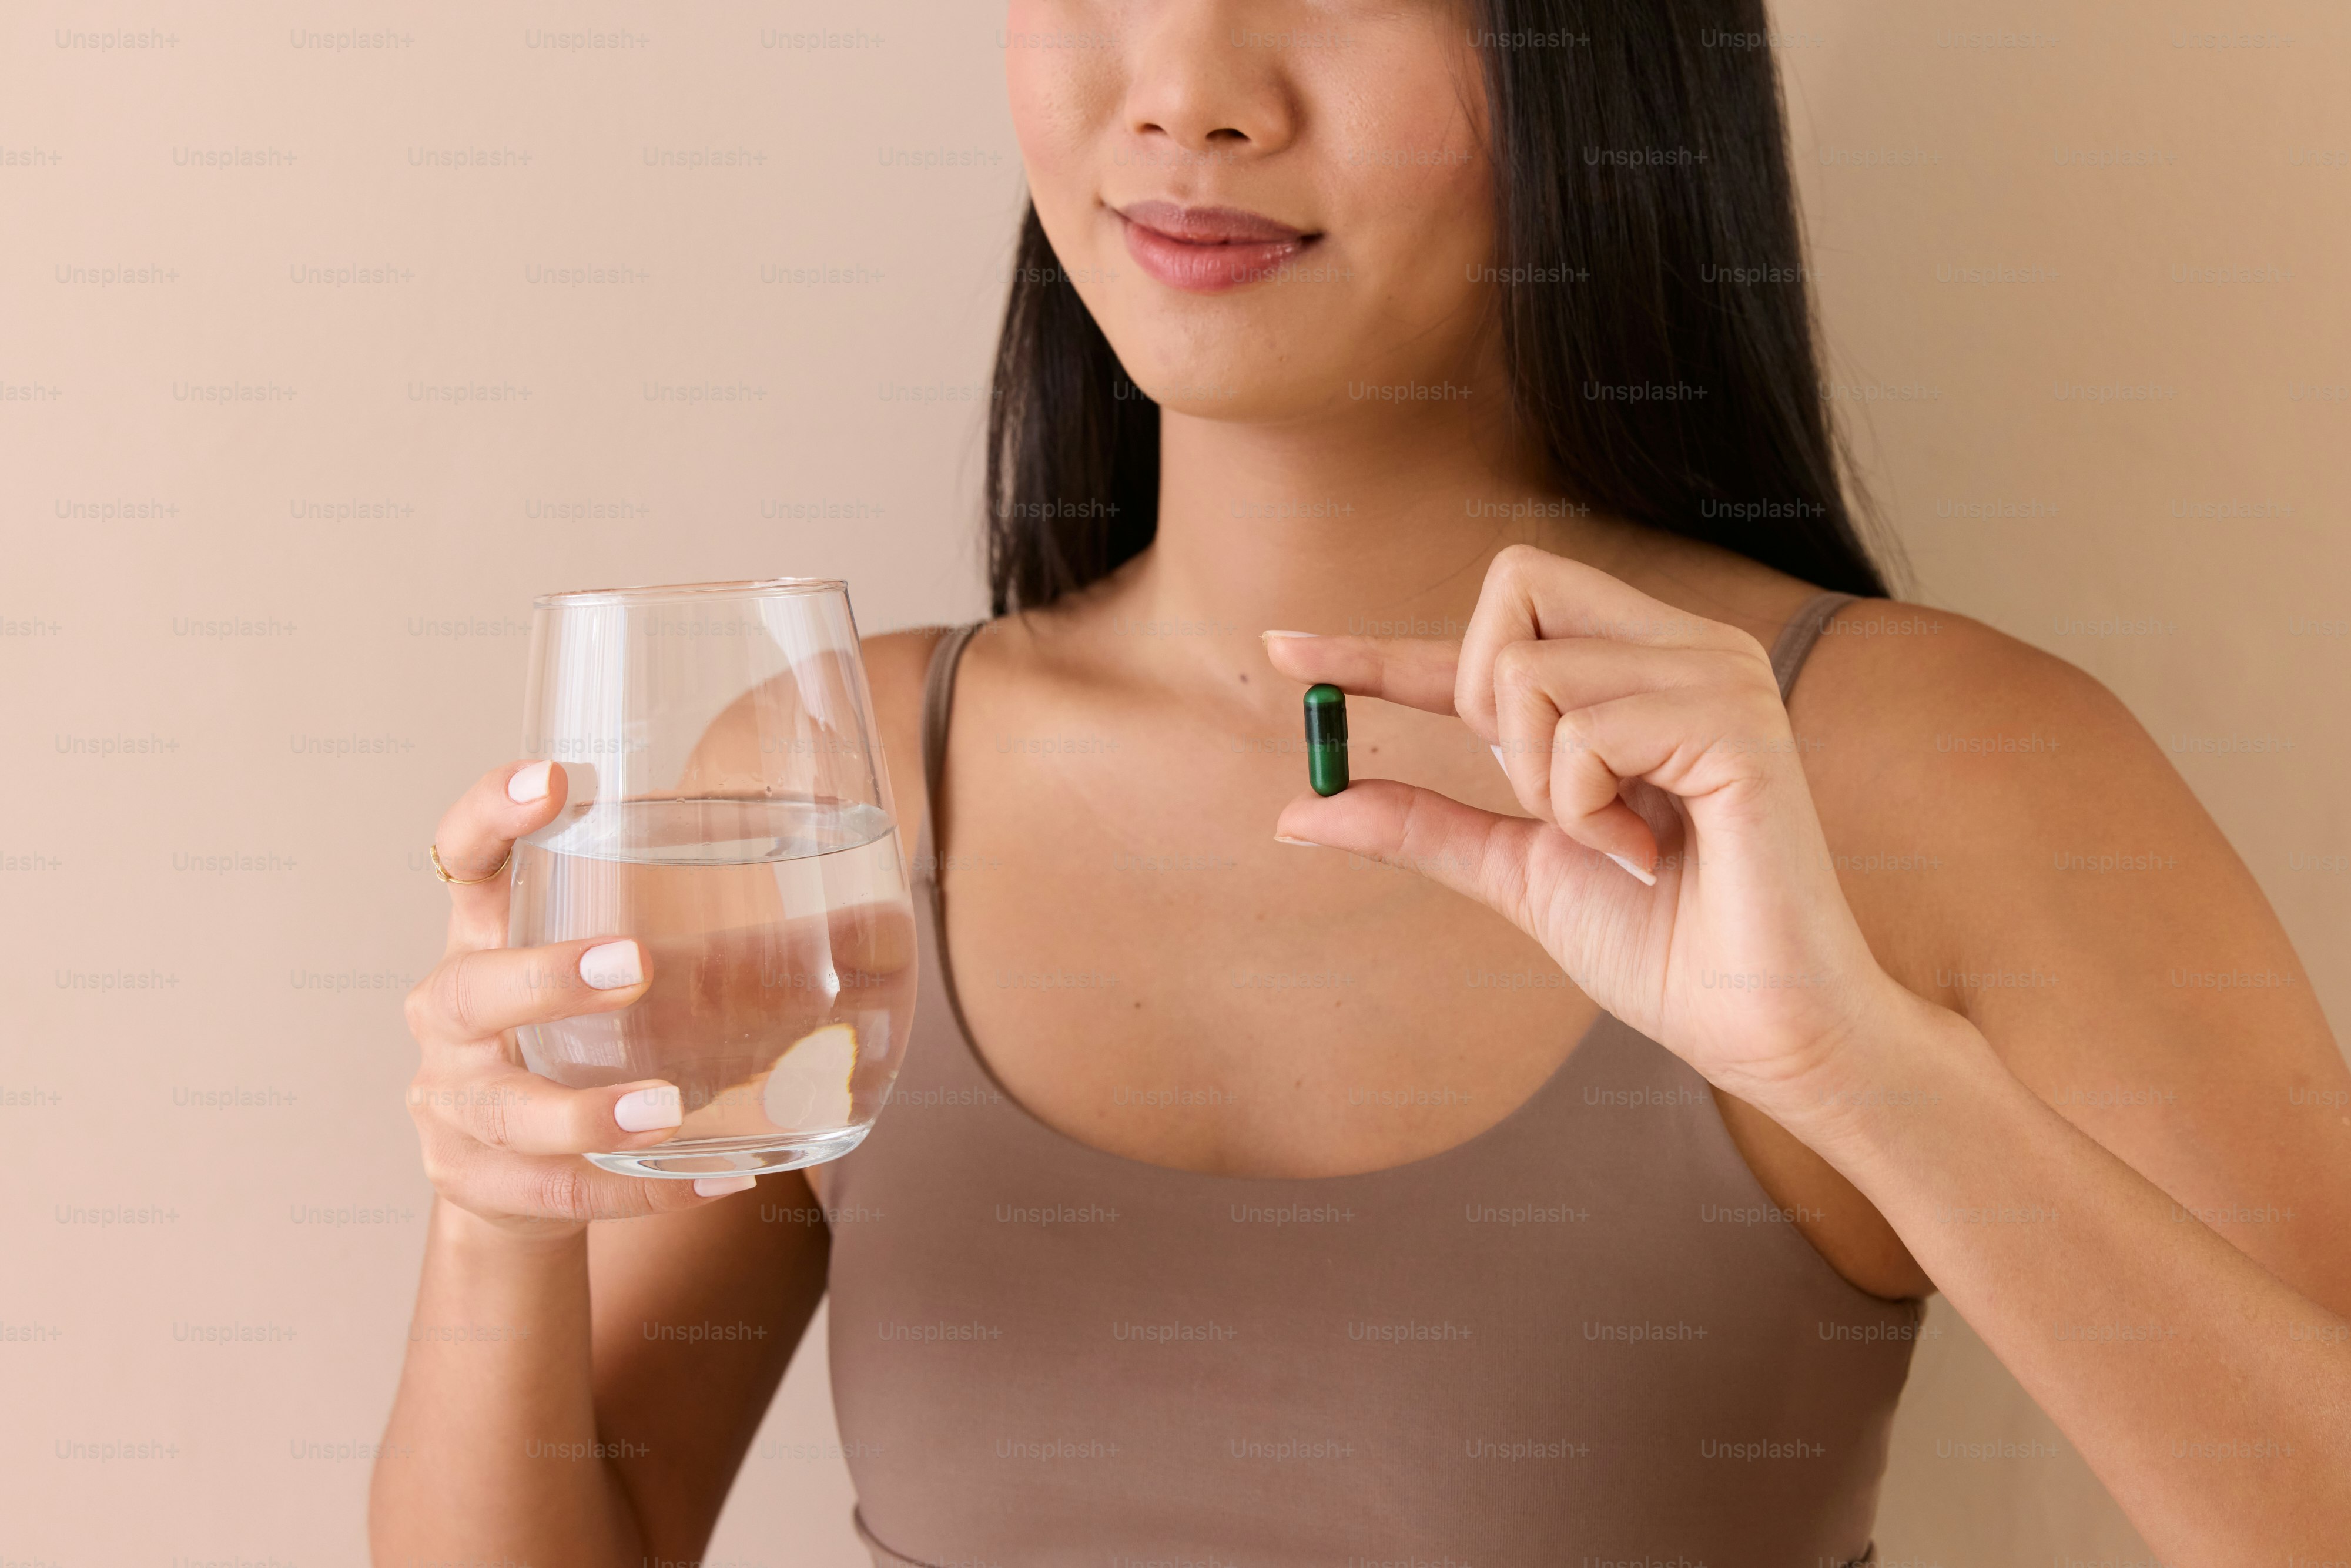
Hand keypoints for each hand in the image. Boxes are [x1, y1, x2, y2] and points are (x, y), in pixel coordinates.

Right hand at [403, 760, 751, 1238]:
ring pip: (508, 1108)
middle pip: (470, 989)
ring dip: (587, 1108)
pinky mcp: (479, 1183)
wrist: (512, 1171)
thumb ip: (715, 945)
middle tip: (634, 962)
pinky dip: (636, 1189)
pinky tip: (711, 1177)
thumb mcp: (623, 980)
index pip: (465, 857)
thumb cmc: (586, 1041)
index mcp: (484, 936)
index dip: (495, 814)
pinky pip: (558, 1191)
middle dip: (547, 976)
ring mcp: (454, 1105)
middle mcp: (451, 1015)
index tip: (556, 779)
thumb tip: (880, 928)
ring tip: (667, 1105)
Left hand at [1264, 546, 1911, 1115]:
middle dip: (1483, 701)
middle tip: (1548, 797)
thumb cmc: (1664, 948)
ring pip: (1530, 669)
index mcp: (1638, 671)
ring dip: (1545, 782)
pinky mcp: (1736, 718)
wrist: (1763, 1028)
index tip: (1278, 650)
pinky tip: (1648, 852)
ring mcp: (1716, 672)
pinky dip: (1587, 808)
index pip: (1489, 630)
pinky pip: (1584, 728)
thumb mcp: (1516, 872)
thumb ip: (1421, 826)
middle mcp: (1683, 647)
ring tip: (1620, 839)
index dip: (1377, 644)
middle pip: (1509, 590)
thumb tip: (1293, 809)